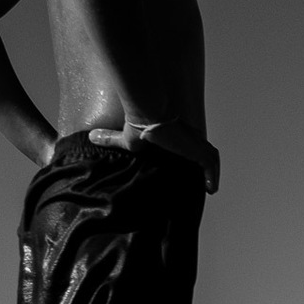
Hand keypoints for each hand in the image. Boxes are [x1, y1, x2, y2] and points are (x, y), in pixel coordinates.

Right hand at [88, 118, 220, 194]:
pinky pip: (210, 164)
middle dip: (206, 166)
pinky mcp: (196, 149)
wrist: (147, 114)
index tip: (191, 171)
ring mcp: (194, 143)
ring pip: (210, 158)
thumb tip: (91, 136)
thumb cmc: (139, 123)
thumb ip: (112, 139)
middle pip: (203, 152)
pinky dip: (212, 176)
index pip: (189, 147)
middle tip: (204, 182)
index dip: (191, 157)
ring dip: (212, 172)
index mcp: (176, 135)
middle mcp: (188, 138)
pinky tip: (211, 189)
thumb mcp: (125, 138)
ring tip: (210, 187)